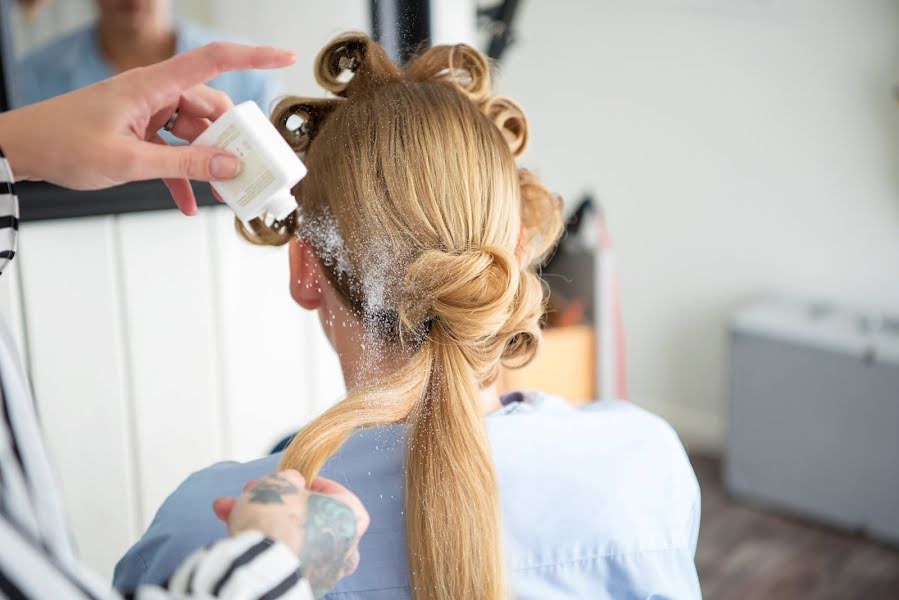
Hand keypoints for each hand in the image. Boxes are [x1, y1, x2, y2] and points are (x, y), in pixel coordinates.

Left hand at [0, 42, 294, 214]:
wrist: (21, 151)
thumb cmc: (63, 144)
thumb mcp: (130, 161)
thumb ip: (184, 164)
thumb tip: (231, 166)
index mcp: (152, 86)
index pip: (213, 60)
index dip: (254, 56)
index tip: (286, 57)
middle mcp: (154, 94)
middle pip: (210, 109)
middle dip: (231, 140)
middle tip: (250, 167)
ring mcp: (147, 113)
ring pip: (195, 134)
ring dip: (208, 163)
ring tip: (222, 192)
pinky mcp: (139, 132)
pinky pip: (173, 151)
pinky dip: (183, 175)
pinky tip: (190, 203)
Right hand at [213, 471, 368, 597]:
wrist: (259, 568)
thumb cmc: (277, 520)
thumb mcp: (280, 483)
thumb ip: (290, 479)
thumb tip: (292, 484)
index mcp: (350, 519)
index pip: (338, 494)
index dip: (312, 483)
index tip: (292, 479)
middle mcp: (344, 549)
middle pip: (306, 516)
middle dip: (275, 502)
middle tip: (254, 491)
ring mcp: (323, 571)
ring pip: (290, 537)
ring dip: (261, 521)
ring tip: (231, 509)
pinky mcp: (300, 586)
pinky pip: (281, 558)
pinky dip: (262, 545)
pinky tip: (236, 530)